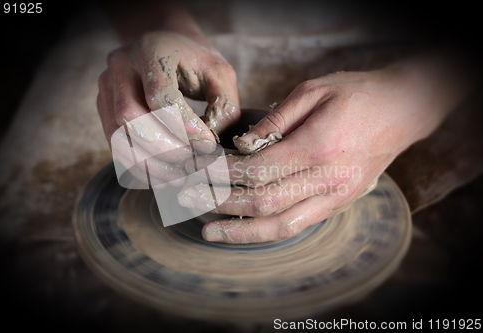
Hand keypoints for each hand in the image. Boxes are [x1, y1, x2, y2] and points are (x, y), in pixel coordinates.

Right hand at [97, 31, 239, 187]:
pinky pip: (114, 143)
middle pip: (131, 117)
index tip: (208, 146)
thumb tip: (211, 147)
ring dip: (149, 163)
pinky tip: (162, 176)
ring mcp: (107, 87)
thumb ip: (223, 105)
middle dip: (165, 148)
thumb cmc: (194, 61)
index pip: (160, 96)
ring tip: (179, 177)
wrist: (164, 44)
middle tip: (193, 165)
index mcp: (151, 50)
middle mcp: (122, 66)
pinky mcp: (103, 107)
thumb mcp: (219, 73)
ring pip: (117, 135)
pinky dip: (137, 165)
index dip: (184, 127)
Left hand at [179, 65, 456, 242]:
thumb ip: (275, 120)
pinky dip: (266, 231)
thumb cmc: (356, 94)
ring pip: (281, 226)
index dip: (223, 175)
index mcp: (319, 147)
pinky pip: (298, 226)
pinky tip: (243, 230)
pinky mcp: (339, 204)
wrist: (403, 111)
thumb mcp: (313, 91)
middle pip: (264, 204)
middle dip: (221, 204)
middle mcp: (328, 179)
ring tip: (208, 232)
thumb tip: (242, 145)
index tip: (198, 172)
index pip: (258, 171)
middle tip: (188, 201)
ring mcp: (336, 197)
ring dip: (240, 232)